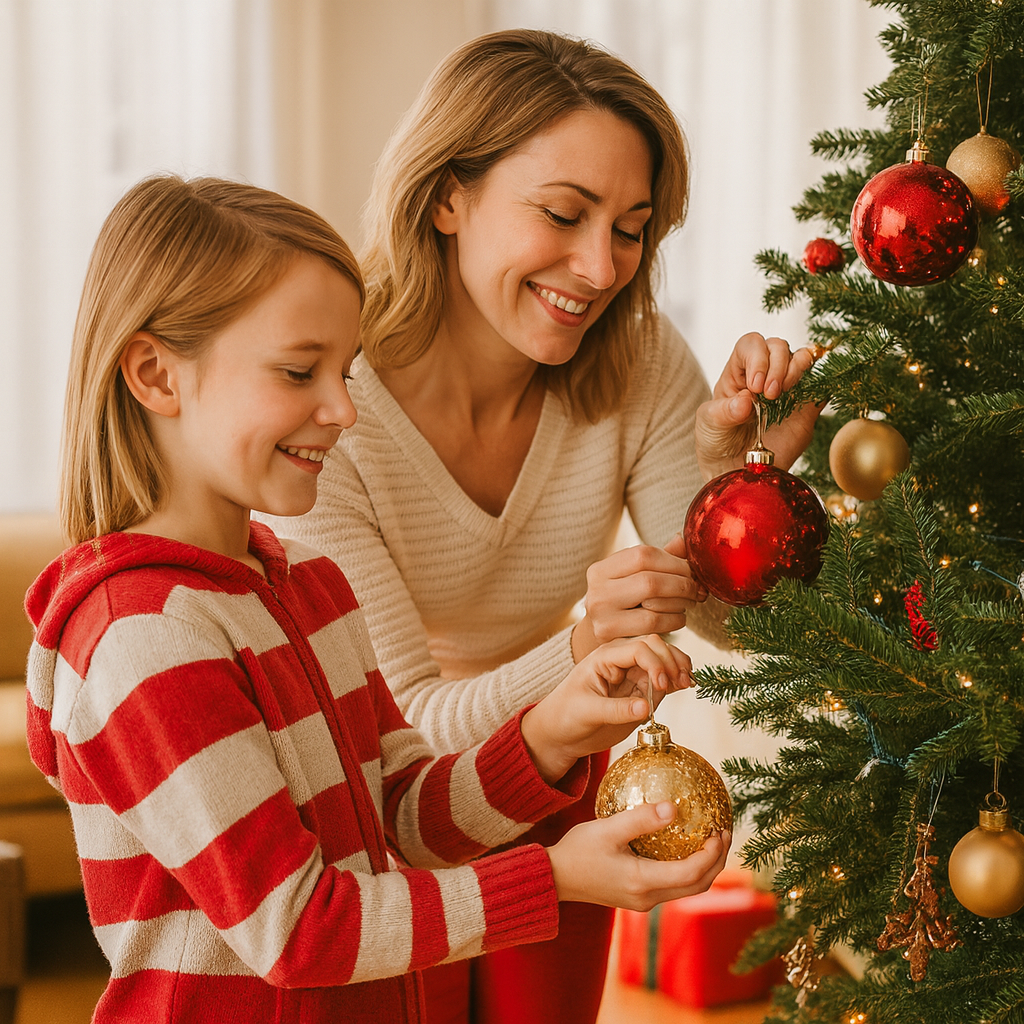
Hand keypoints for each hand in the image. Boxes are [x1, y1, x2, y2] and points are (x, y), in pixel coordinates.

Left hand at [521, 635, 691, 783]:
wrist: (560, 732)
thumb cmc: (566, 716)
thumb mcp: (586, 712)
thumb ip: (617, 709)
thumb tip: (646, 707)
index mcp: (605, 657)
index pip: (638, 649)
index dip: (655, 663)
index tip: (662, 685)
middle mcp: (622, 660)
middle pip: (655, 646)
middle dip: (671, 661)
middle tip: (681, 683)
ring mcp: (633, 674)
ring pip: (664, 659)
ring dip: (679, 667)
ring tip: (687, 684)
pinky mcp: (641, 690)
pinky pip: (664, 679)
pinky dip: (677, 679)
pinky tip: (687, 686)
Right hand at [548, 802, 730, 908]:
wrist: (554, 878)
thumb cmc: (577, 851)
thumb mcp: (608, 828)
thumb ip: (642, 819)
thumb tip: (674, 807)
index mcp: (643, 882)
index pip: (692, 873)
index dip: (712, 853)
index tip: (720, 829)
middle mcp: (648, 898)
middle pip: (698, 886)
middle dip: (717, 861)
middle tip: (724, 832)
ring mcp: (643, 901)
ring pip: (688, 889)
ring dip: (705, 866)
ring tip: (711, 838)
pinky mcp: (638, 897)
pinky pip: (674, 886)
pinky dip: (688, 869)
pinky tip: (684, 846)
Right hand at [570, 535, 706, 662]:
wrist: (602, 635)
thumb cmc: (624, 601)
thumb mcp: (635, 577)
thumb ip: (659, 558)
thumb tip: (683, 540)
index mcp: (600, 569)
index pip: (643, 555)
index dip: (674, 562)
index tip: (691, 570)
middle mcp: (596, 591)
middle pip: (650, 581)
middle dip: (682, 584)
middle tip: (698, 589)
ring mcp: (602, 616)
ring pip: (655, 605)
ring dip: (682, 603)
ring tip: (690, 601)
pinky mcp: (612, 636)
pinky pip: (655, 625)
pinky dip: (675, 619)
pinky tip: (679, 617)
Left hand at [695, 332, 820, 478]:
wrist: (736, 468)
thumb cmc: (717, 440)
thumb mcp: (710, 424)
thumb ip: (723, 412)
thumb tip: (746, 401)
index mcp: (738, 371)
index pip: (750, 345)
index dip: (756, 358)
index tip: (755, 386)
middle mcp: (765, 372)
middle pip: (777, 346)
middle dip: (777, 365)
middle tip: (770, 394)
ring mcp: (788, 387)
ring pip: (802, 357)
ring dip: (797, 368)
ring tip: (784, 393)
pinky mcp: (807, 405)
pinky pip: (821, 383)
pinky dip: (821, 381)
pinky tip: (807, 396)